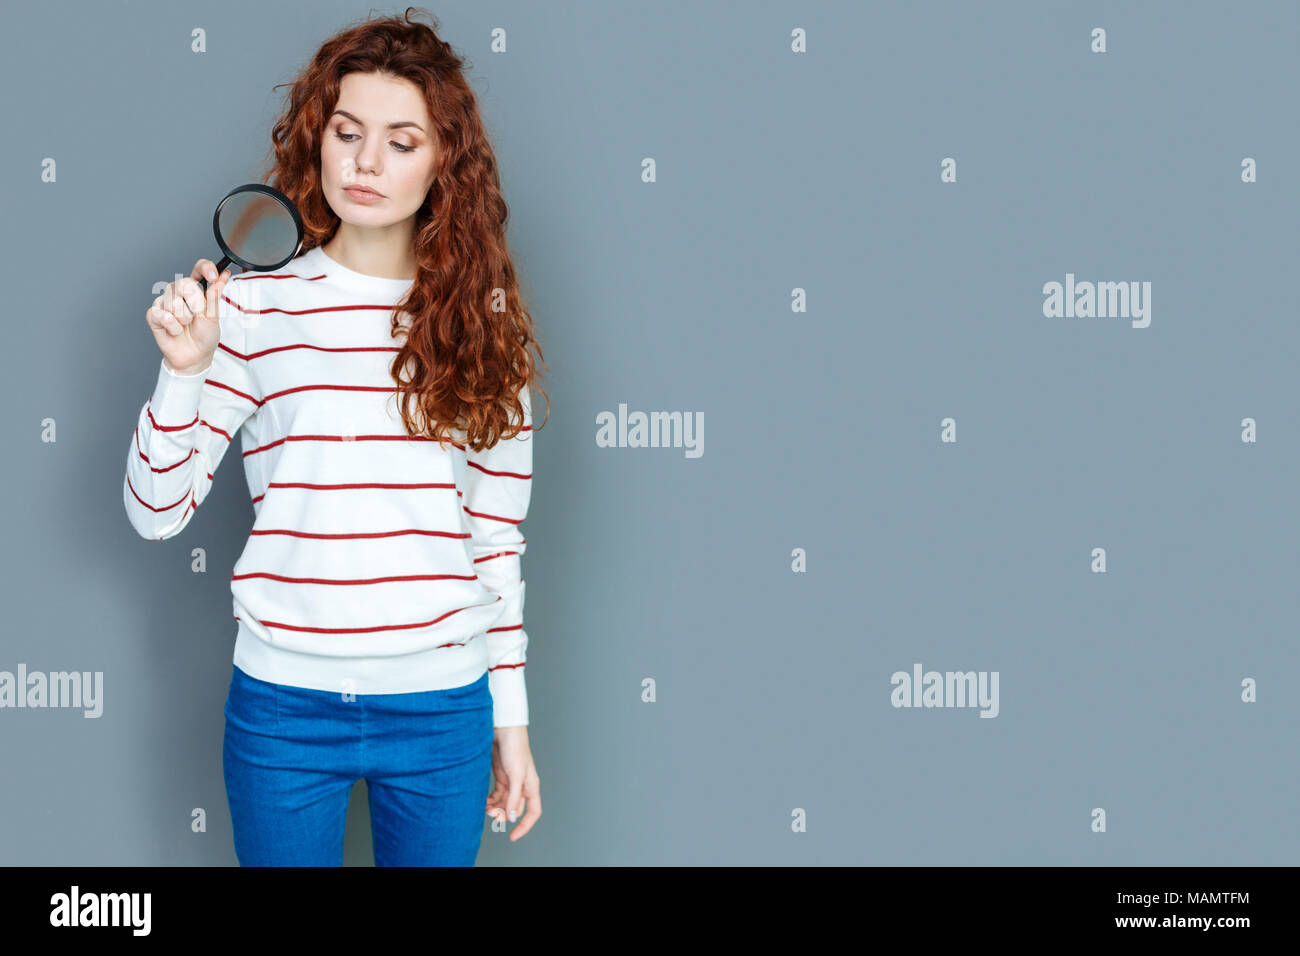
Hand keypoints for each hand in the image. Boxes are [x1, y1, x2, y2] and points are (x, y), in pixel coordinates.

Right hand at [146, 258, 231, 374]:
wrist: (195, 356)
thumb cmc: (205, 336)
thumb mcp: (214, 316)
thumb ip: (215, 295)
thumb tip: (223, 276)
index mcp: (195, 290)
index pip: (198, 269)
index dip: (204, 268)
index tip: (213, 275)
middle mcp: (178, 292)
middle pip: (184, 283)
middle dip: (195, 303)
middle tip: (197, 316)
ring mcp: (164, 302)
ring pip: (173, 302)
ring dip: (184, 319)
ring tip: (185, 325)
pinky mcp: (154, 315)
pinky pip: (163, 315)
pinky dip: (173, 327)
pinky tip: (175, 331)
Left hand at [485, 725, 540, 839]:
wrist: (503, 729)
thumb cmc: (514, 748)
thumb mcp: (515, 774)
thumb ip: (514, 797)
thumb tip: (513, 817)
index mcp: (531, 786)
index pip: (533, 812)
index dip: (525, 826)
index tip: (513, 836)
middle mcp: (522, 785)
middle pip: (515, 809)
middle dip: (504, 816)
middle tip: (491, 816)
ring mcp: (511, 781)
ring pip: (504, 803)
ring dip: (495, 809)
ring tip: (485, 809)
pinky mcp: (501, 776)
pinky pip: (496, 795)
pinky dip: (490, 801)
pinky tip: (483, 802)